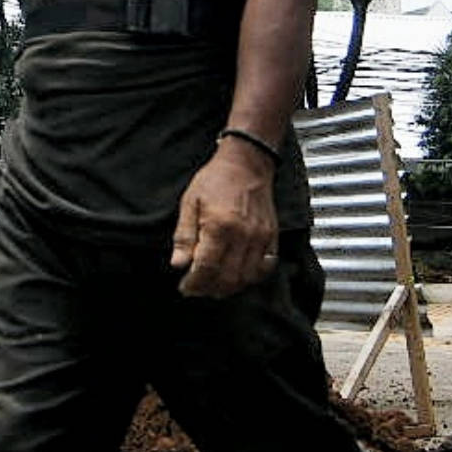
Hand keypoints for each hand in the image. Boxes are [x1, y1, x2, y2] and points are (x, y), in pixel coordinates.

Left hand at [170, 138, 278, 299]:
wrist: (247, 163)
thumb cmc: (217, 179)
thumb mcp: (190, 202)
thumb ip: (184, 236)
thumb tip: (179, 264)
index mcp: (219, 226)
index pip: (206, 268)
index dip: (194, 283)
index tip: (185, 287)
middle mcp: (243, 235)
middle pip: (227, 278)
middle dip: (209, 288)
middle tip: (197, 288)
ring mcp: (261, 238)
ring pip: (246, 278)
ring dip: (228, 287)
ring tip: (214, 284)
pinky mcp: (272, 237)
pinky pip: (264, 269)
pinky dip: (249, 278)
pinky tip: (237, 275)